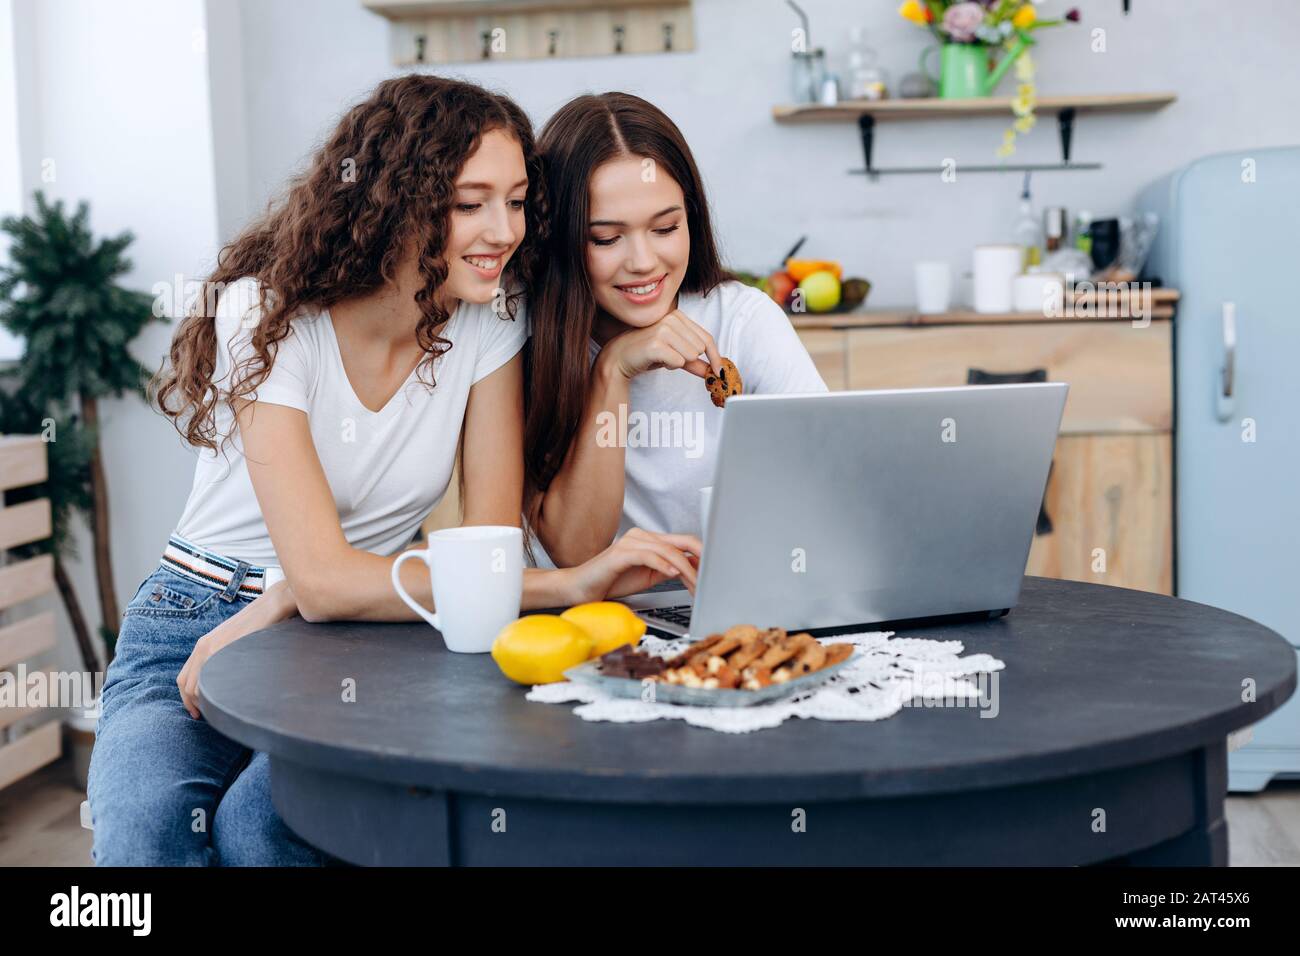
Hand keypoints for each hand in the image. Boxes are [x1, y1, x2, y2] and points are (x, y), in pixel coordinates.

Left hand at [176, 580, 297, 718]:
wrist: (274, 604)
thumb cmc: (262, 623)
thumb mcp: (237, 641)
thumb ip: (227, 656)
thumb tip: (231, 678)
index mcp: (204, 645)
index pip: (184, 679)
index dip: (188, 699)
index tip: (199, 712)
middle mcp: (203, 646)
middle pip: (187, 687)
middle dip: (195, 705)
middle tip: (210, 716)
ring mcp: (212, 648)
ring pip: (195, 688)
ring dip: (204, 704)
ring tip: (219, 711)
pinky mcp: (224, 650)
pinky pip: (209, 681)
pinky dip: (213, 697)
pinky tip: (227, 701)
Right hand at [559, 527, 701, 603]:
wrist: (579, 589)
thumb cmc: (611, 582)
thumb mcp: (648, 577)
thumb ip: (668, 570)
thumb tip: (693, 569)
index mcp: (649, 540)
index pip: (682, 542)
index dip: (701, 555)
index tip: (714, 570)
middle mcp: (641, 536)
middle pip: (680, 541)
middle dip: (700, 559)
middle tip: (711, 575)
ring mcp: (630, 542)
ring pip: (667, 550)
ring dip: (685, 569)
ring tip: (695, 583)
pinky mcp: (620, 553)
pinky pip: (647, 556)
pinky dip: (662, 564)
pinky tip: (672, 573)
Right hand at [598, 309, 722, 381]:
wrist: (620, 357)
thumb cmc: (647, 353)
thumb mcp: (674, 354)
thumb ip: (694, 361)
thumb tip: (713, 371)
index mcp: (679, 316)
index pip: (707, 338)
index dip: (715, 356)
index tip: (719, 371)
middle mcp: (672, 319)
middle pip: (700, 349)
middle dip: (689, 359)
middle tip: (670, 357)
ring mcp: (664, 330)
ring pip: (691, 355)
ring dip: (678, 363)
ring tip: (662, 357)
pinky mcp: (656, 344)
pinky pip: (678, 362)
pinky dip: (670, 366)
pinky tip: (657, 360)